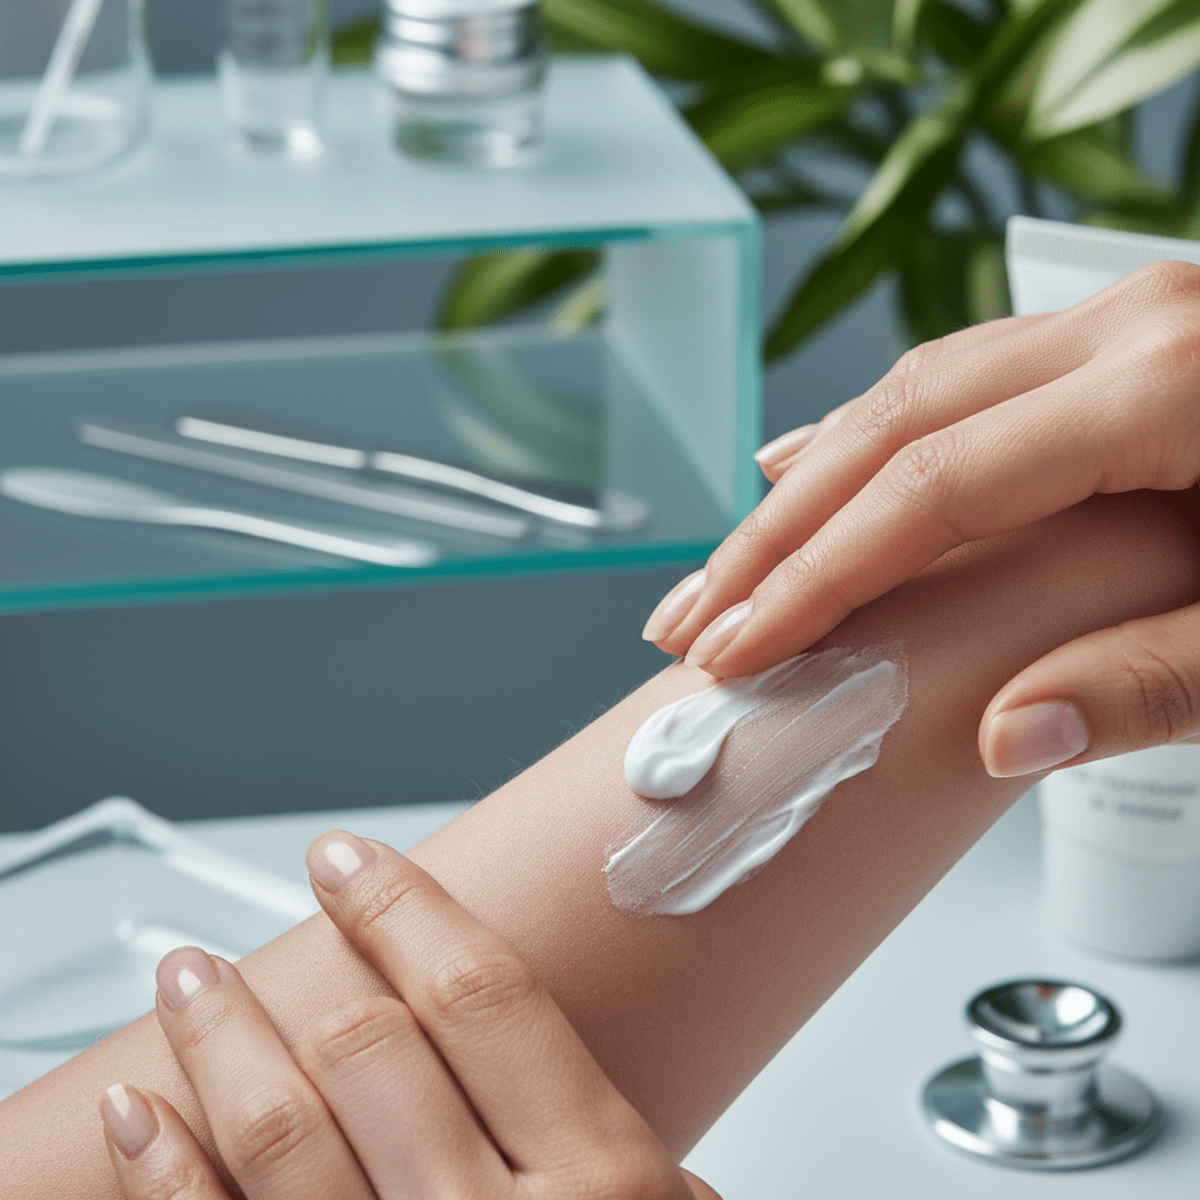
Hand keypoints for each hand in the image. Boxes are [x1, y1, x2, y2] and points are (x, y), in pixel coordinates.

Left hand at [99, 831, 720, 1199]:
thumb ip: (641, 1169)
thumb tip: (585, 1090)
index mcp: (604, 1185)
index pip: (483, 999)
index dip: (408, 912)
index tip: (358, 863)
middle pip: (376, 1051)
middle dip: (319, 953)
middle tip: (290, 896)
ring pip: (282, 1136)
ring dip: (220, 1040)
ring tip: (189, 975)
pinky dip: (166, 1178)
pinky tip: (138, 1115)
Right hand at [642, 260, 1199, 775]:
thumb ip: (1149, 682)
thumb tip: (1001, 739)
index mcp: (1173, 390)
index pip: (934, 491)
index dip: (818, 579)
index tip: (736, 651)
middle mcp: (1134, 327)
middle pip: (894, 424)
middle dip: (777, 531)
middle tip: (693, 616)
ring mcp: (1127, 320)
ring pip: (915, 388)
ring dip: (809, 479)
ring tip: (730, 564)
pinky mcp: (1127, 339)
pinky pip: (965, 375)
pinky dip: (874, 431)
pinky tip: (815, 460)